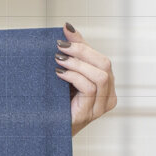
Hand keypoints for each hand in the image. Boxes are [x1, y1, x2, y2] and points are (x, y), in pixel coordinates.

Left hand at [55, 22, 116, 136]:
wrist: (47, 128)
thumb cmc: (58, 101)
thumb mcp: (68, 74)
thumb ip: (73, 53)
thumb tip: (67, 28)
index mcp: (106, 85)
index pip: (101, 58)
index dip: (84, 43)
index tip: (65, 32)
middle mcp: (108, 95)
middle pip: (104, 64)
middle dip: (82, 51)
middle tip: (60, 46)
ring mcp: (101, 106)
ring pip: (100, 76)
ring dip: (77, 64)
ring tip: (59, 59)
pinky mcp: (89, 113)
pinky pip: (89, 88)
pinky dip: (74, 76)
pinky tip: (59, 73)